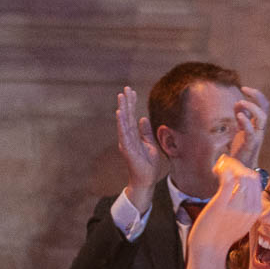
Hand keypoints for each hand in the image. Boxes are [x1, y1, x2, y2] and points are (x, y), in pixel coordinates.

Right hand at [115, 87, 165, 210]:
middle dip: (126, 102)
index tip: (131, 91)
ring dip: (122, 109)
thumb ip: (145, 132)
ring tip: (121, 97)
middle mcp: (127, 137)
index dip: (132, 104)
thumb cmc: (147, 164)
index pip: (132, 116)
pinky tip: (120, 114)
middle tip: (126, 88)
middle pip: (127, 117)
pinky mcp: (128, 150)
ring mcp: (127, 143)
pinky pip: (124, 135)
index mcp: (133, 136)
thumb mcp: (149, 144)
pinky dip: (122, 124)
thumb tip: (142, 118)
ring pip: (124, 123)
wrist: (146, 180)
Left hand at [188, 156, 262, 258]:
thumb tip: (239, 183)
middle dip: (236, 165)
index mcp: (255, 210)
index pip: (256, 181)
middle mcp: (249, 208)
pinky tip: (217, 169)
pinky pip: (227, 182)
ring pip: (240, 176)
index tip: (231, 169)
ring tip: (217, 168)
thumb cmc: (221, 234)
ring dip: (228, 166)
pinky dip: (224, 171)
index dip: (244, 170)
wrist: (209, 249)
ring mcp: (236, 207)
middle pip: (249, 176)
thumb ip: (243, 204)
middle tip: (222, 165)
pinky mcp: (221, 206)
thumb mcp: (240, 220)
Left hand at [228, 86, 269, 167]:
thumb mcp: (241, 129)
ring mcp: (256, 136)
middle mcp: (260, 129)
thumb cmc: (241, 149)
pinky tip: (239, 116)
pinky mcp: (250, 145)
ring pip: (262, 117)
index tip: (244, 88)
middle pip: (265, 107)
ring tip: (240, 102)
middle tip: (244, 89)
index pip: (263, 105)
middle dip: (257, 95)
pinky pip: (251, 131)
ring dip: (252, 107)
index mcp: (258, 124)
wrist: (241, 168)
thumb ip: (241, 116)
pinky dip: (246, 121)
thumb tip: (239, 104)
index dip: (256, 95)